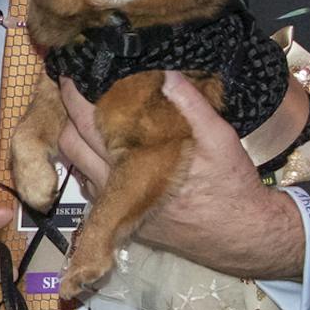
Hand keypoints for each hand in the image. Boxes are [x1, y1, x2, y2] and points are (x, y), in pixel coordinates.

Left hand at [56, 77, 303, 280]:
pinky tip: (110, 146)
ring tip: (93, 113)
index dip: (73, 95)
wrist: (240, 235)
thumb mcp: (220, 139)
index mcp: (132, 163)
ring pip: (77, 165)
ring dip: (79, 139)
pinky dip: (92, 161)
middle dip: (69, 114)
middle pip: (69, 144)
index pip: (85, 123)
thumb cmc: (230, 186)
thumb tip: (167, 73)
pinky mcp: (121, 216)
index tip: (71, 73)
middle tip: (80, 89)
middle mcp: (113, 186)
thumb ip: (192, 105)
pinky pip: (92, 184)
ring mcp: (114, 203)